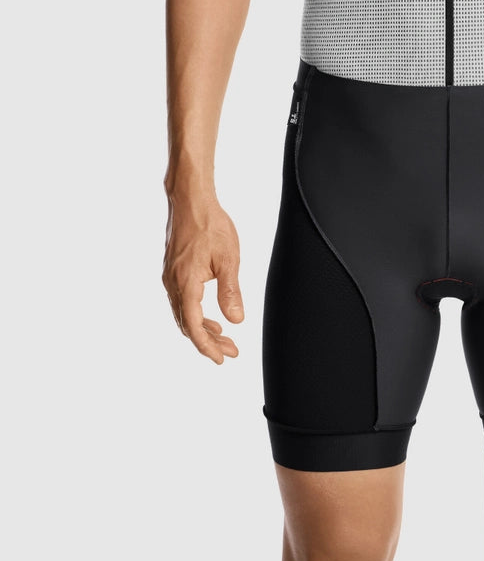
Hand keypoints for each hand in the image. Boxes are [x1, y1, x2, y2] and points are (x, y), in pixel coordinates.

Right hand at [161, 189, 243, 363]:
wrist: (191, 201)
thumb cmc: (211, 225)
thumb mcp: (228, 258)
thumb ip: (230, 292)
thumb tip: (236, 321)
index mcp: (186, 283)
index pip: (194, 326)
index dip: (207, 347)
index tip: (221, 359)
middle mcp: (172, 284)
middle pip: (187, 324)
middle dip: (208, 342)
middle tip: (230, 352)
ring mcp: (170, 278)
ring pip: (183, 314)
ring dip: (202, 329)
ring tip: (224, 338)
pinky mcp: (172, 271)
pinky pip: (181, 301)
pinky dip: (195, 314)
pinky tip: (210, 316)